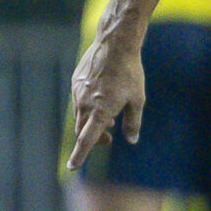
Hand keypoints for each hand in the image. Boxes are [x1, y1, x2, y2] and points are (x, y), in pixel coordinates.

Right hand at [65, 29, 145, 169]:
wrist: (115, 44)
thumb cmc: (129, 72)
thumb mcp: (137, 100)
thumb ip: (133, 122)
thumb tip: (131, 140)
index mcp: (100, 112)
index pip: (86, 140)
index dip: (79, 156)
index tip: (72, 167)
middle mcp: (85, 104)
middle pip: (82, 131)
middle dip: (94, 139)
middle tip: (110, 139)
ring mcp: (78, 92)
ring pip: (80, 115)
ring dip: (92, 122)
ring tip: (110, 117)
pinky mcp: (76, 81)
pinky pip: (79, 100)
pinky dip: (88, 107)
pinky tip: (102, 98)